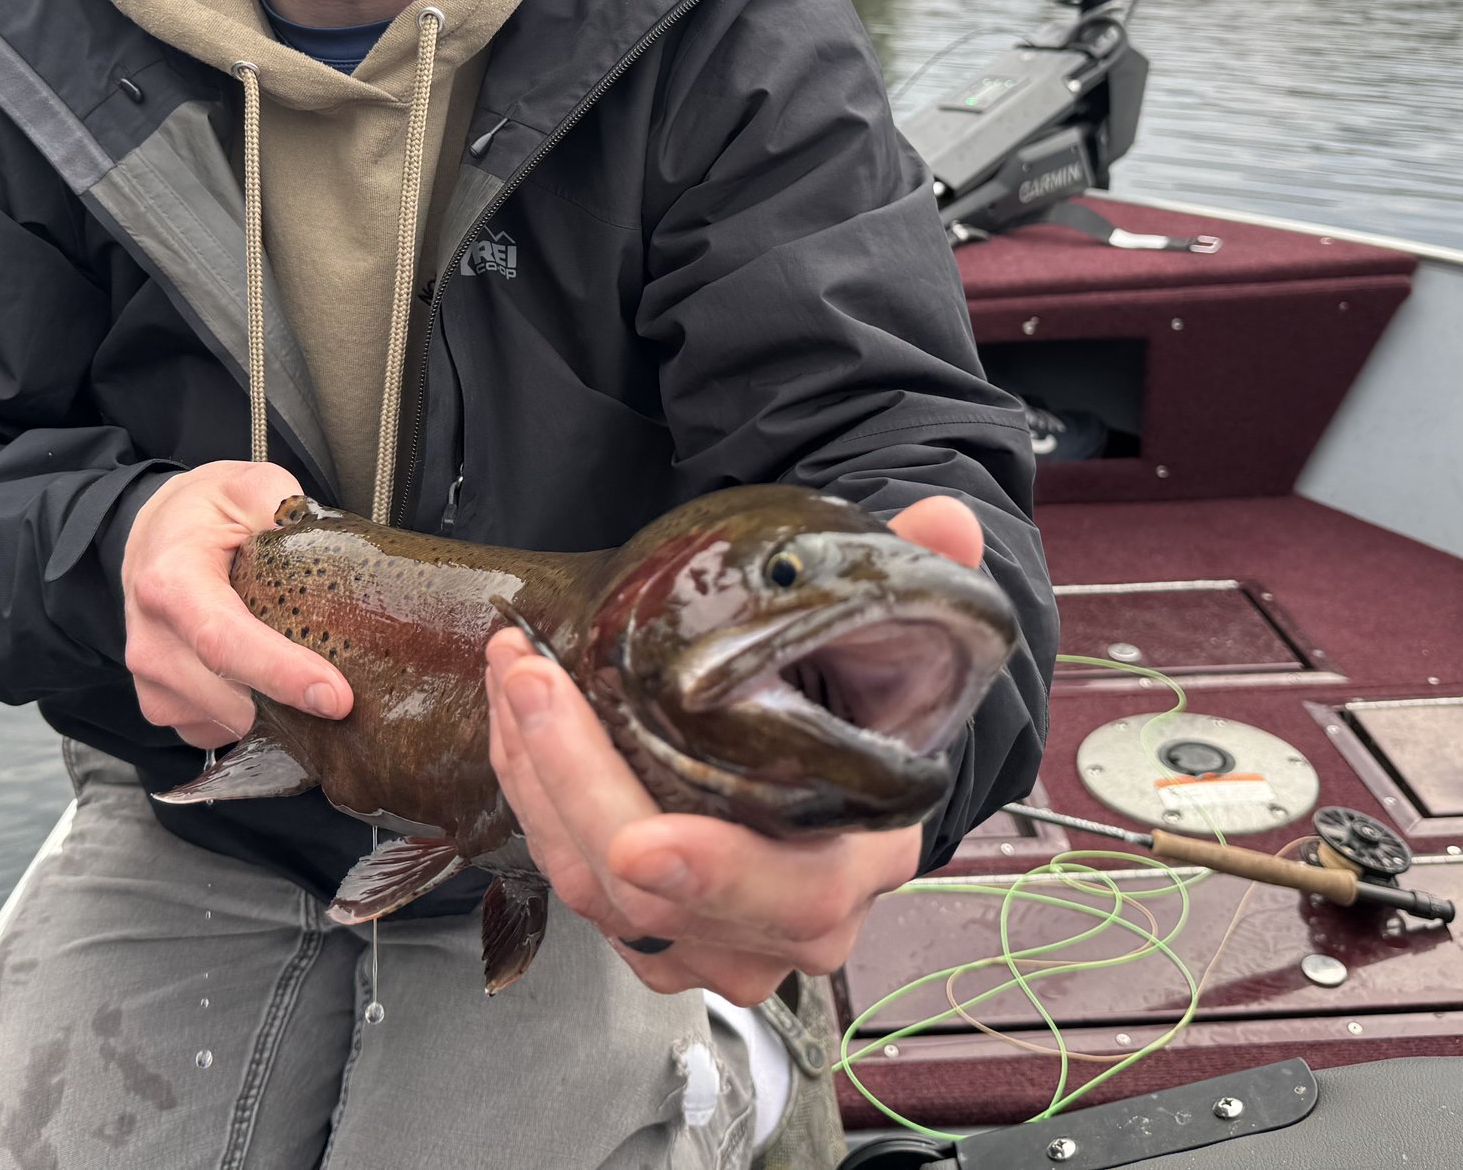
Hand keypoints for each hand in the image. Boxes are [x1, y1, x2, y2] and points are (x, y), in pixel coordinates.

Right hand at [121, 459, 351, 748]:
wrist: (153, 537)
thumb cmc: (205, 514)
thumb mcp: (246, 485)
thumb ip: (281, 505)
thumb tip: (319, 539)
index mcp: (171, 584)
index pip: (225, 641)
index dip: (282, 674)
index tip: (335, 698)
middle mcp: (152, 643)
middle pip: (234, 698)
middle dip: (297, 703)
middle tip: (345, 679)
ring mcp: (151, 684)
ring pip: (232, 723)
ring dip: (276, 710)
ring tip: (296, 664)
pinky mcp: (162, 710)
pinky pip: (221, 733)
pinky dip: (254, 717)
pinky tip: (265, 680)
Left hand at [485, 494, 984, 1002]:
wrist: (828, 765)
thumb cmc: (856, 706)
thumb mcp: (892, 638)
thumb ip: (916, 572)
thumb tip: (947, 521)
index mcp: (857, 861)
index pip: (792, 896)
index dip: (716, 875)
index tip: (642, 840)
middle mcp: (784, 927)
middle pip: (659, 901)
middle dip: (578, 789)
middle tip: (533, 685)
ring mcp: (711, 941)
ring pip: (596, 895)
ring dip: (538, 781)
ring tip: (516, 673)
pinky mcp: (650, 934)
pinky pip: (570, 885)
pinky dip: (533, 801)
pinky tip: (517, 721)